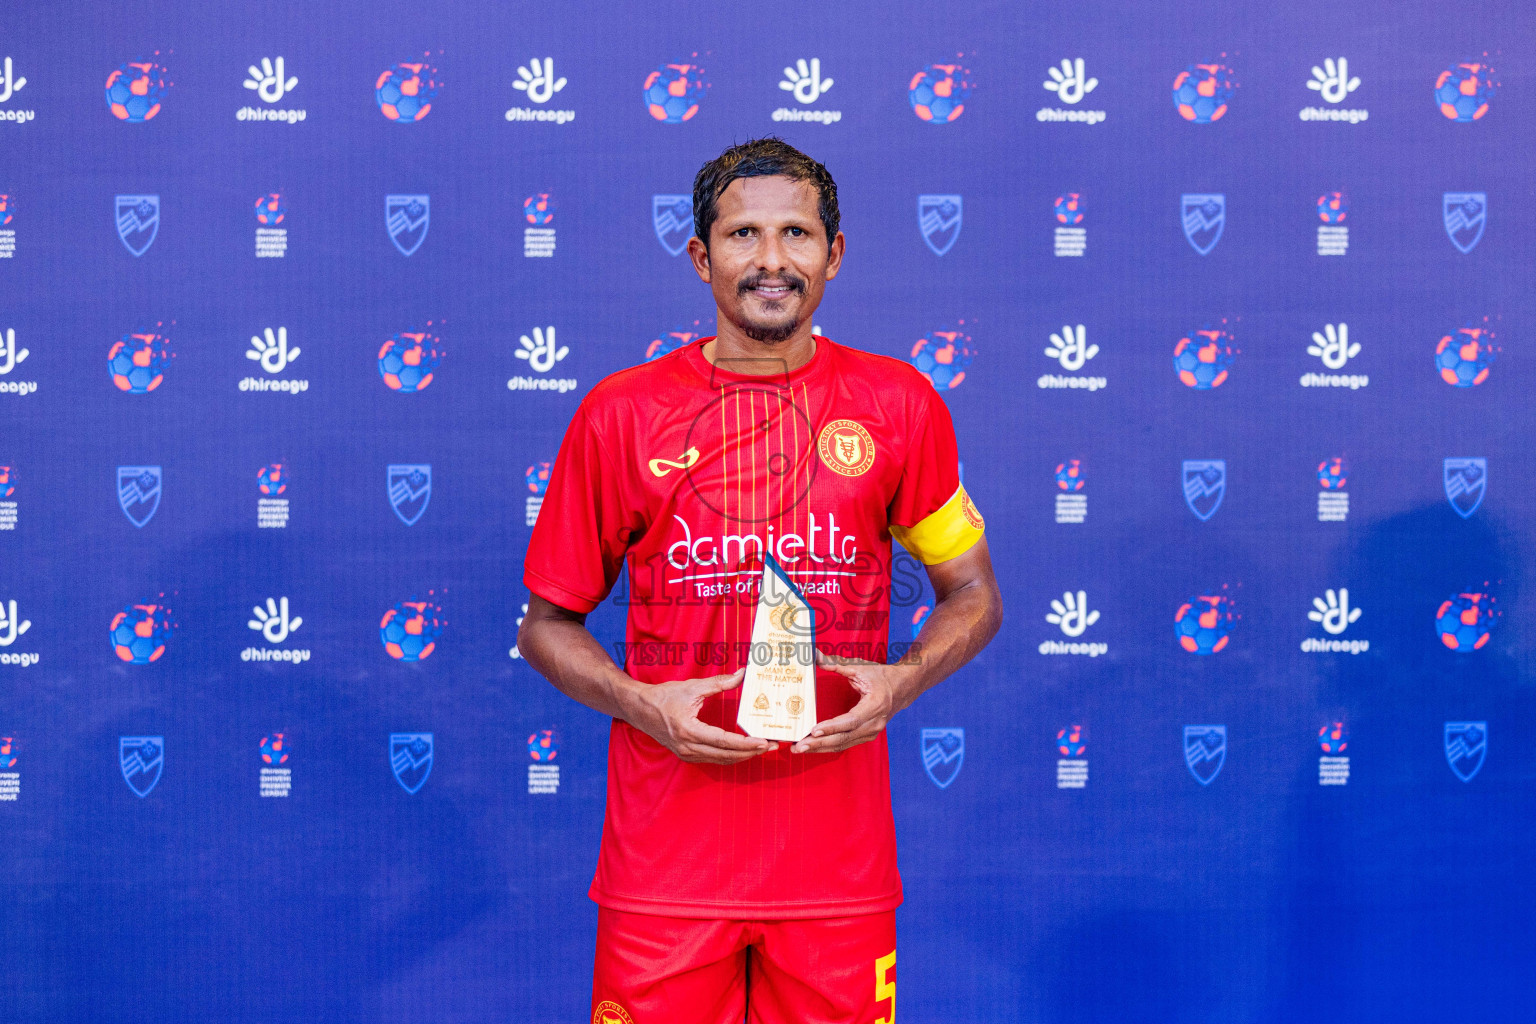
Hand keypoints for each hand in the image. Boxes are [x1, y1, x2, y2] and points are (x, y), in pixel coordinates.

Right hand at [629, 668, 776, 764]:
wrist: (638, 709)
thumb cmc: (664, 696)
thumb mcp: (692, 687)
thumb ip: (720, 683)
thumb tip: (742, 674)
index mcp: (689, 730)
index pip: (724, 741)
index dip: (746, 743)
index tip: (764, 741)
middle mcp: (688, 746)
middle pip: (726, 755)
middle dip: (751, 752)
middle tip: (772, 746)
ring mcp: (686, 754)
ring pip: (721, 760)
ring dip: (742, 756)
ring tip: (761, 749)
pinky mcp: (685, 755)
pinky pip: (712, 760)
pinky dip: (729, 756)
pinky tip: (742, 751)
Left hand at [791, 651, 905, 754]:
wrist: (902, 688)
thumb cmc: (881, 676)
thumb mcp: (860, 667)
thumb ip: (836, 664)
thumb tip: (814, 655)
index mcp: (875, 704)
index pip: (851, 720)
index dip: (832, 727)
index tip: (813, 731)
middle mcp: (875, 722)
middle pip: (844, 737)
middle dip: (820, 743)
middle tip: (799, 746)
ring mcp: (872, 732)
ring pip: (843, 744)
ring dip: (821, 748)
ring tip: (800, 749)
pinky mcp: (867, 736)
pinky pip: (846, 744)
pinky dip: (828, 746)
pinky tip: (814, 747)